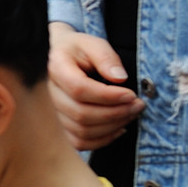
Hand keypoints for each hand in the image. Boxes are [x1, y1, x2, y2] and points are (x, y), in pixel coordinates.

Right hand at [46, 22, 143, 150]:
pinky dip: (102, 140)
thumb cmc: (79, 50)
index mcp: (56, 69)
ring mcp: (52, 113)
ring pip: (82, 131)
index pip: (79, 89)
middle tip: (138, 105)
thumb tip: (120, 79)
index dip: (108, 96)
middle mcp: (49, 94)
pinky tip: (118, 128)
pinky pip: (79, 143)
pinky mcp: (60, 127)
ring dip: (112, 126)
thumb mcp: (93, 44)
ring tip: (131, 114)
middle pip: (81, 114)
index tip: (131, 94)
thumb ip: (106, 58)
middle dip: (116, 113)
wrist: (60, 57)